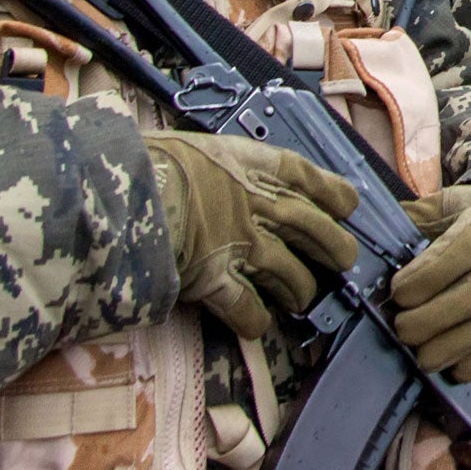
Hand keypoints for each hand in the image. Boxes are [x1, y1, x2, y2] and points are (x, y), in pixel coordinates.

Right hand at [146, 132, 359, 338]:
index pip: (311, 179)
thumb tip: (205, 168)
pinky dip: (255, 321)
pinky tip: (257, 323)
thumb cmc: (148, 159)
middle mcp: (258, 206)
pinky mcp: (217, 282)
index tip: (346, 206)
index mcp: (253, 164)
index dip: (334, 195)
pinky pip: (248, 311)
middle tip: (343, 261)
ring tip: (300, 299)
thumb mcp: (190, 146)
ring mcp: (242, 246)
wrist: (123, 189)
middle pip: (316, 231)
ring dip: (300, 290)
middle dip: (335, 248)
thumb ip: (213, 163)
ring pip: (293, 276)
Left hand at [391, 186, 470, 381]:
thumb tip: (367, 231)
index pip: (468, 244)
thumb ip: (415, 218)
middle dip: (439, 315)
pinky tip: (455, 367)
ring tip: (422, 356)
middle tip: (402, 330)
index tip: (398, 292)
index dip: (432, 272)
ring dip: (458, 343)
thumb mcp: (453, 206)